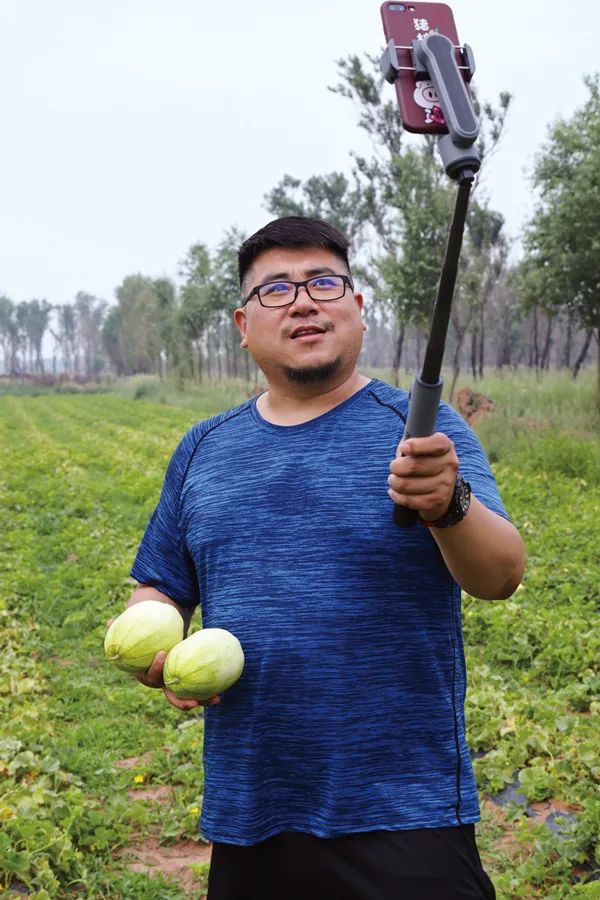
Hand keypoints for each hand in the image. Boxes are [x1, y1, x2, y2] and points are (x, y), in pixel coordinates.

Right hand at [105, 619, 219, 709]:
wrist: (161, 632)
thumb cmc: (148, 628)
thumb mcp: (137, 625)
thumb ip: (124, 624)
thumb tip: (109, 622)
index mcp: (147, 673)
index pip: (149, 676)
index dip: (155, 669)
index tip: (162, 654)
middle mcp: (161, 681)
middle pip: (169, 694)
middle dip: (180, 700)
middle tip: (192, 700)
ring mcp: (175, 683)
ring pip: (186, 696)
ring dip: (200, 700)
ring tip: (215, 700)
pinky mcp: (187, 680)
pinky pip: (198, 688)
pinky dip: (208, 693)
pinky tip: (222, 693)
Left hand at [388, 433, 458, 521]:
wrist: (440, 487)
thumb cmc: (424, 460)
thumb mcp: (420, 446)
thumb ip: (411, 442)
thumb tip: (403, 449)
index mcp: (446, 446)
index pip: (436, 444)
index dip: (416, 446)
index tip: (403, 448)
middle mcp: (449, 464)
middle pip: (414, 465)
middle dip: (396, 467)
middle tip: (393, 467)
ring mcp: (445, 484)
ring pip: (407, 484)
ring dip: (394, 482)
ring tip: (394, 480)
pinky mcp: (437, 501)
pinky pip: (408, 500)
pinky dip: (396, 496)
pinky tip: (395, 492)